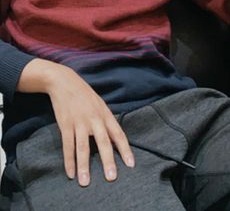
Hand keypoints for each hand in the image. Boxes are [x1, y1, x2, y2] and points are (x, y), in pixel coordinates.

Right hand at [42, 63, 134, 185]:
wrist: (64, 82)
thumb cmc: (84, 94)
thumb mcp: (99, 104)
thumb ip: (106, 121)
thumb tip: (114, 139)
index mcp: (105, 114)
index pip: (118, 134)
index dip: (125, 149)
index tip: (130, 165)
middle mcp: (94, 119)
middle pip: (102, 142)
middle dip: (107, 160)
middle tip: (111, 177)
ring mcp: (79, 122)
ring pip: (83, 147)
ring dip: (84, 165)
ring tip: (85, 182)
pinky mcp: (65, 124)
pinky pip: (68, 145)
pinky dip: (69, 160)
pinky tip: (70, 173)